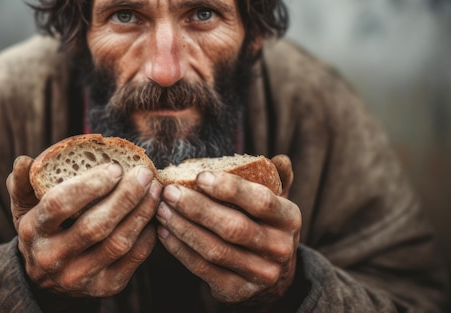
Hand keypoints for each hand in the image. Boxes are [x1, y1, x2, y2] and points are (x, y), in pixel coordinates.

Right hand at [6, 155, 161, 298]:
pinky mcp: (104, 287)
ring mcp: (79, 277)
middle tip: (144, 173)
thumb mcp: (24, 207)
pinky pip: (133, 259)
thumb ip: (24, 183)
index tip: (115, 166)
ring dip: (141, 213)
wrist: (44, 279)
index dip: (90, 184)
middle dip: (125, 196)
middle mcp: (53, 258)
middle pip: (95, 226)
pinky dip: (147, 234)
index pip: (60, 204)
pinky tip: (154, 214)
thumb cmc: (42, 229)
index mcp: (33, 231)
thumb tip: (24, 160)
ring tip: (155, 189)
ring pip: (118, 243)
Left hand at [155, 155, 299, 306]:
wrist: (273, 276)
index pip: (261, 201)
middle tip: (169, 192)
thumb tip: (279, 158)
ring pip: (215, 249)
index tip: (199, 176)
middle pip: (234, 227)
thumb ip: (276, 178)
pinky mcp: (237, 291)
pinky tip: (164, 232)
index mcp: (289, 219)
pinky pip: (203, 268)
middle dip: (197, 208)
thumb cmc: (265, 224)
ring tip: (161, 209)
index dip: (230, 188)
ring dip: (183, 228)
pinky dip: (180, 250)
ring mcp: (259, 274)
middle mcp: (279, 248)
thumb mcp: (277, 201)